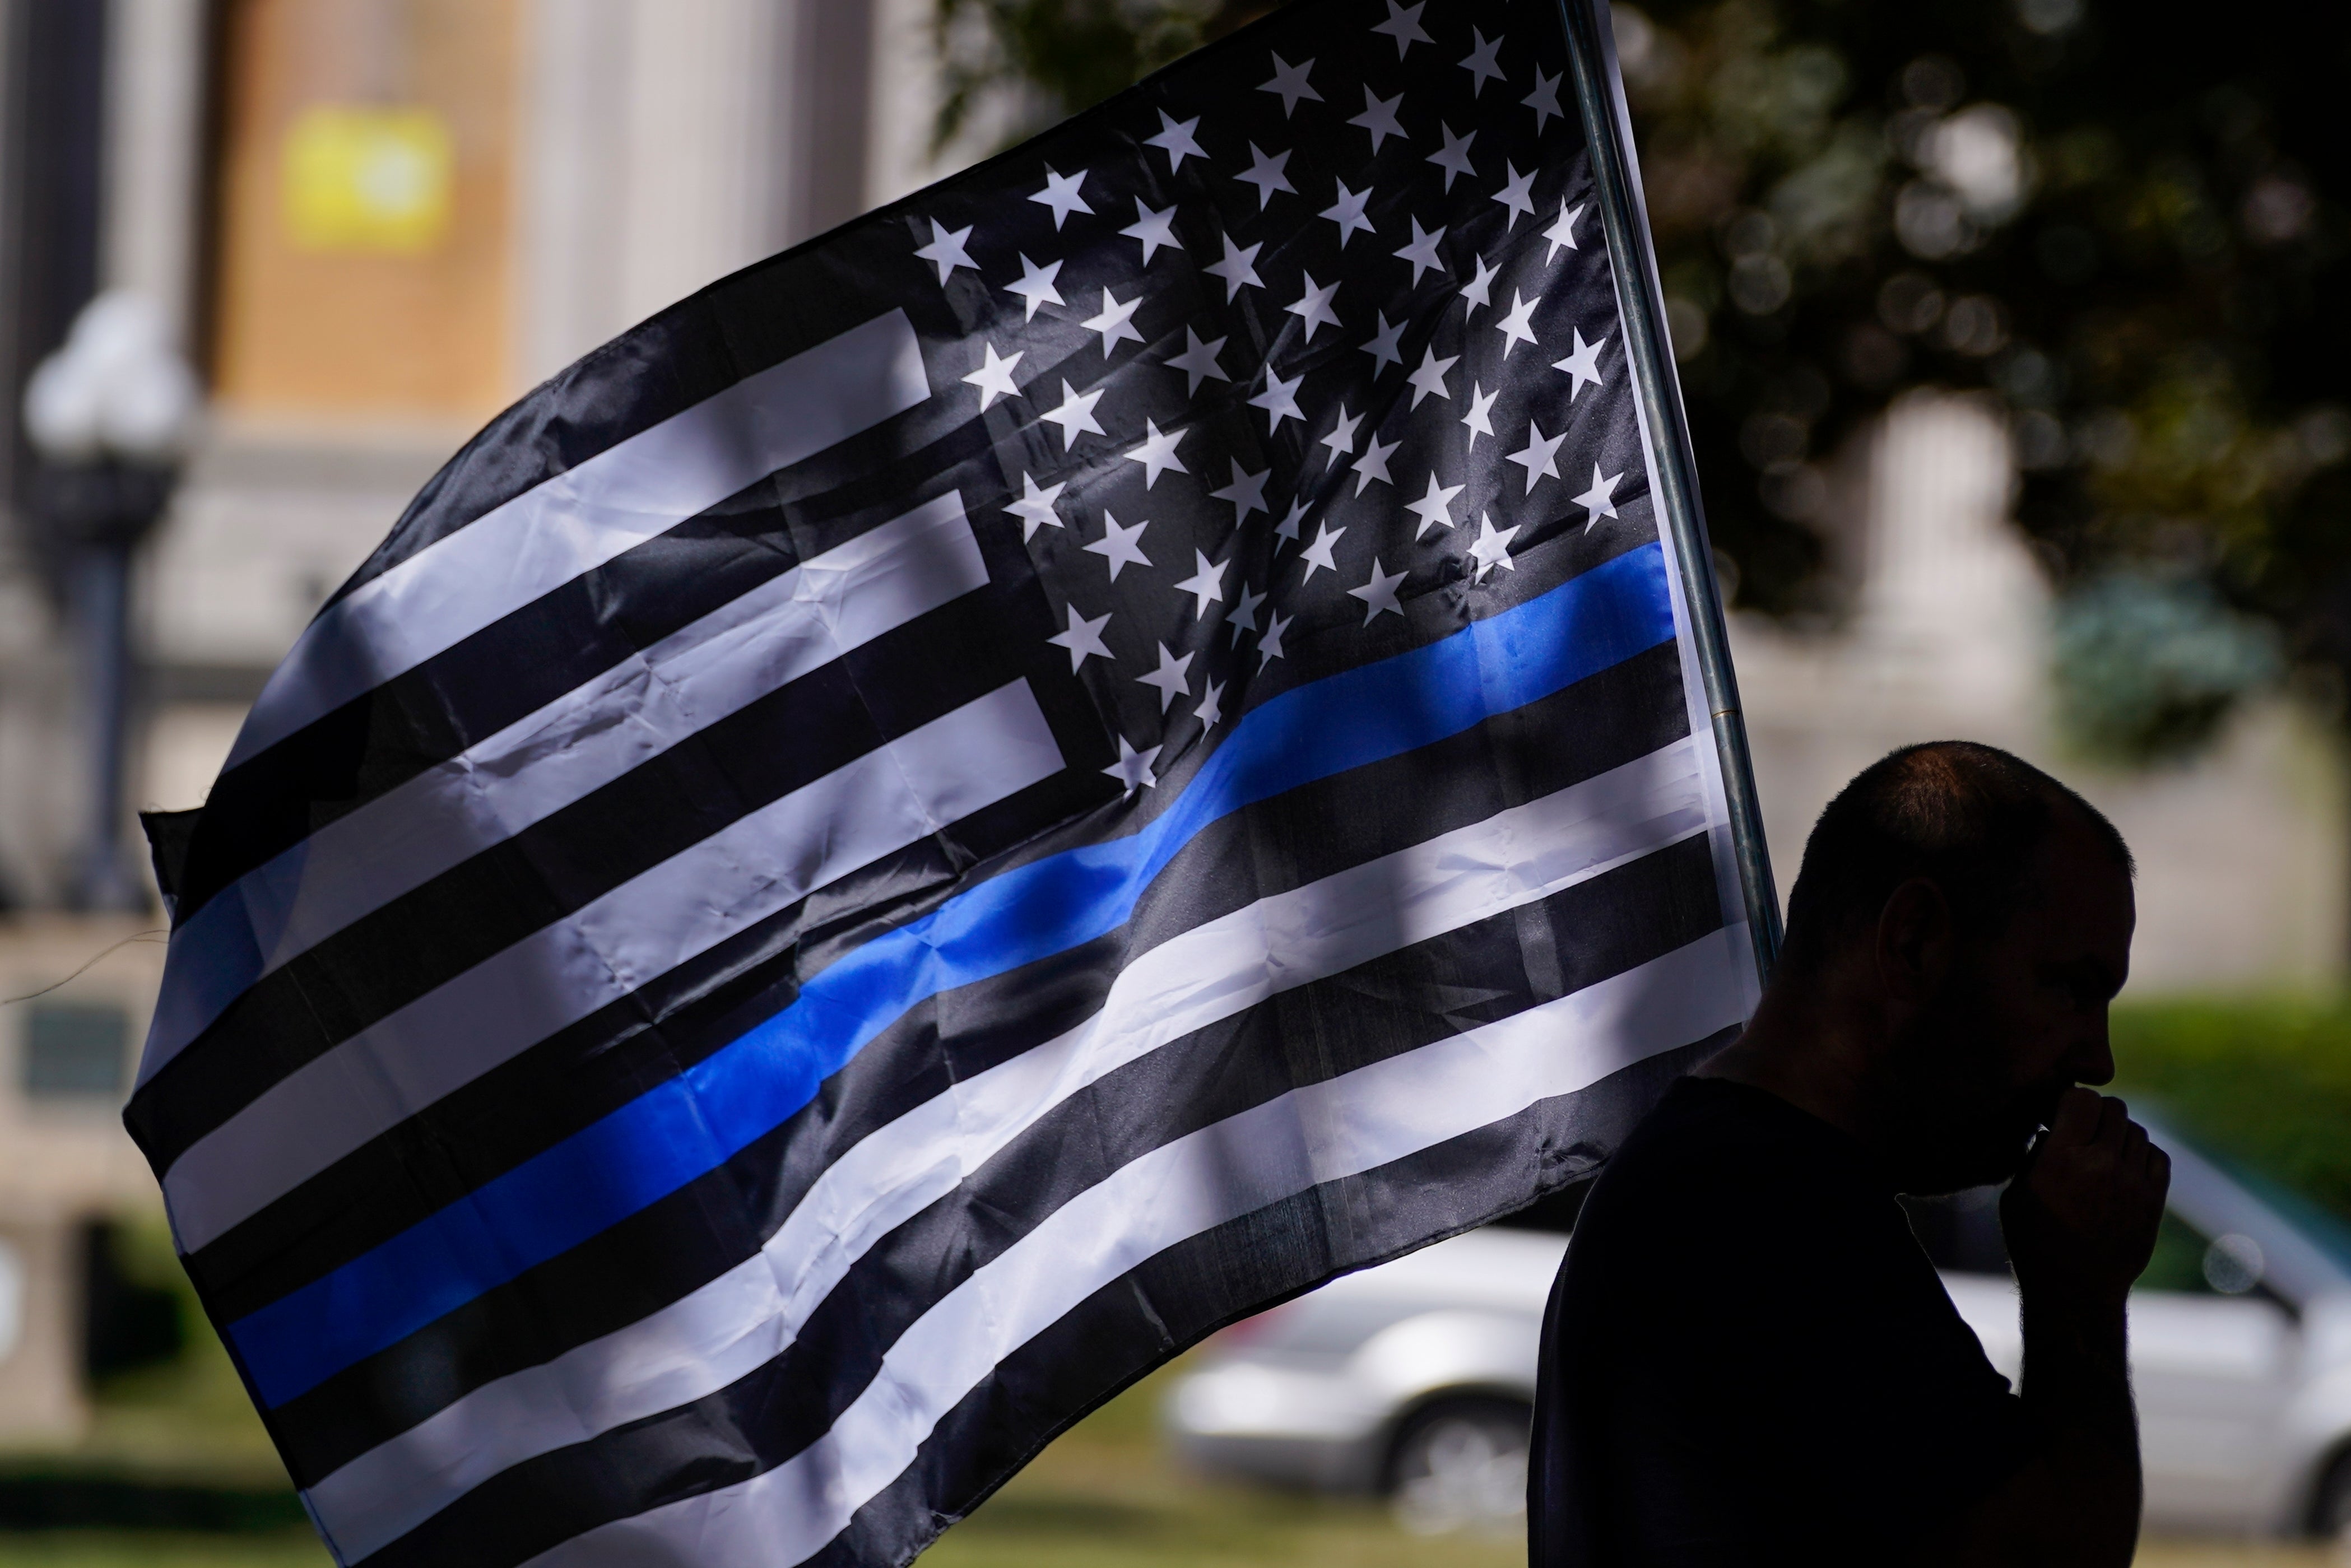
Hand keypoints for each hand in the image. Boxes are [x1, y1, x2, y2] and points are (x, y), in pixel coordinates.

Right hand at [2001, 1088, 2169, 1313]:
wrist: (2075, 1289)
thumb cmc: (2034, 1241)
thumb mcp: (2016, 1193)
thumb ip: (2036, 1154)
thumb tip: (2052, 1128)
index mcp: (2061, 1158)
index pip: (2081, 1098)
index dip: (2071, 1100)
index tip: (2060, 1113)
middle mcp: (2101, 1164)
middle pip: (2113, 1108)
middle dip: (2096, 1113)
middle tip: (2082, 1130)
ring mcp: (2132, 1183)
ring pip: (2137, 1130)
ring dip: (2119, 1133)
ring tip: (2102, 1151)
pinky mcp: (2153, 1200)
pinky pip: (2157, 1156)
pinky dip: (2142, 1153)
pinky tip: (2124, 1166)